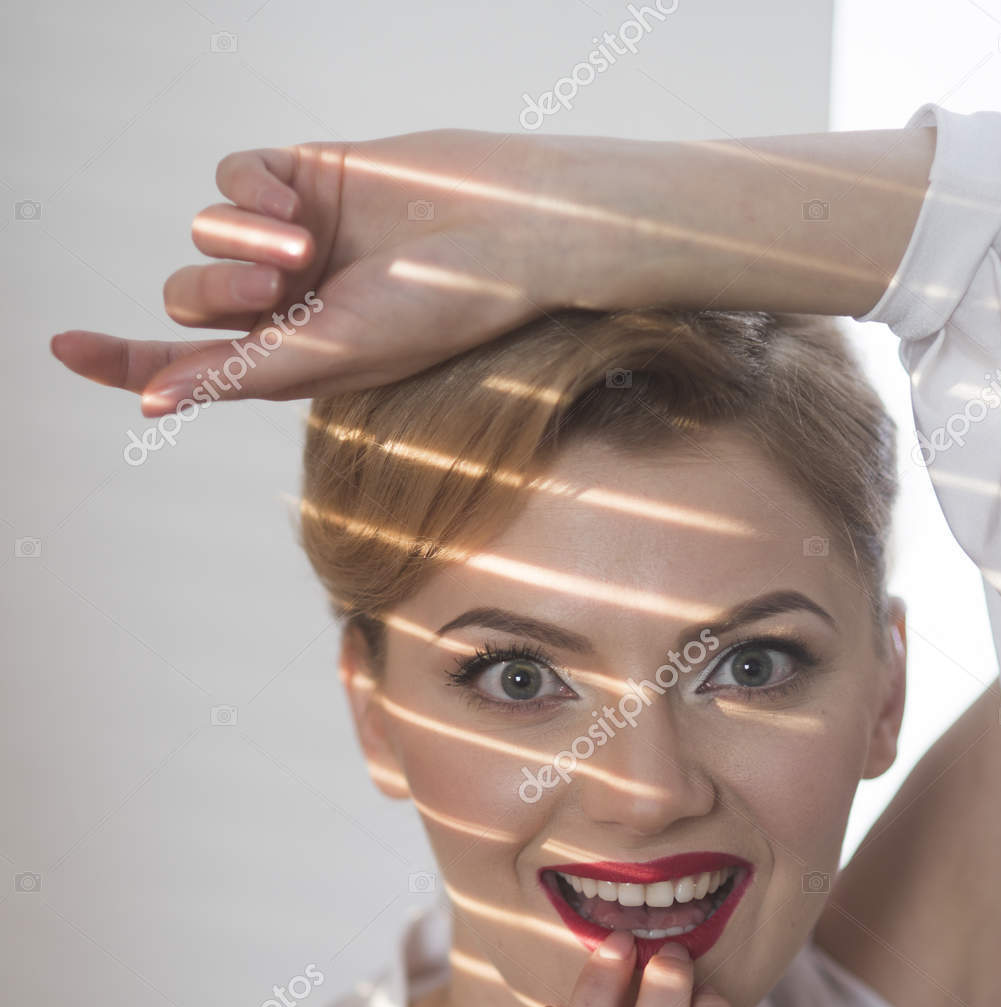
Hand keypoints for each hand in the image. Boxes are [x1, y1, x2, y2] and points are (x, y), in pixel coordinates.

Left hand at [49, 129, 628, 413]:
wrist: (502, 233)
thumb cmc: (432, 311)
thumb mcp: (328, 356)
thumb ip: (236, 373)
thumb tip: (150, 404)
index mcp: (284, 359)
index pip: (182, 365)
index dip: (121, 359)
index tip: (63, 349)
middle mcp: (279, 303)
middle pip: (188, 294)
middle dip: (218, 288)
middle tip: (279, 286)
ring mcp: (288, 238)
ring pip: (204, 231)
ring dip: (239, 239)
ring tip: (301, 247)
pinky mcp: (301, 177)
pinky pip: (233, 175)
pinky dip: (253, 189)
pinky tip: (299, 201)